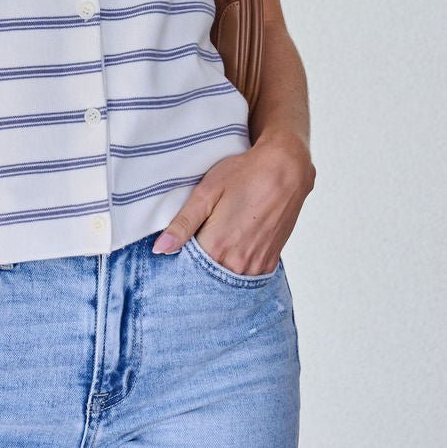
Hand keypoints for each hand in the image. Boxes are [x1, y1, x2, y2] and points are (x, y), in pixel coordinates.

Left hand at [151, 131, 314, 274]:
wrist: (286, 170)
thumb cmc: (244, 174)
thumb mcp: (206, 193)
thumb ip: (183, 224)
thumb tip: (159, 248)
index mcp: (217, 246)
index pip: (187, 267)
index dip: (180, 256)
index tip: (180, 243)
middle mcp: (238, 263)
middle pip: (207, 275)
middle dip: (198, 263)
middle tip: (200, 235)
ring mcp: (256, 265)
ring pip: (226, 277)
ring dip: (218, 264)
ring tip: (220, 236)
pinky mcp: (270, 263)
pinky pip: (245, 273)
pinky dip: (236, 264)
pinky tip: (235, 243)